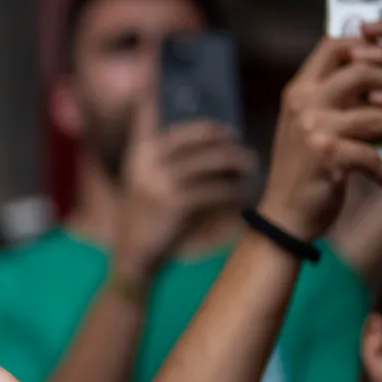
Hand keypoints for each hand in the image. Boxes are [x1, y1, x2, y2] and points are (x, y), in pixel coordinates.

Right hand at [112, 105, 257, 284]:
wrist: (132, 254)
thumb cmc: (144, 216)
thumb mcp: (143, 177)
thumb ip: (160, 151)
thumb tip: (206, 134)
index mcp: (145, 150)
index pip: (189, 127)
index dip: (214, 129)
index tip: (232, 136)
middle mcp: (151, 159)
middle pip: (205, 137)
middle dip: (231, 145)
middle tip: (248, 157)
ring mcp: (162, 180)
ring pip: (215, 160)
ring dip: (239, 164)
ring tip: (250, 172)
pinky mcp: (176, 202)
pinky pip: (216, 189)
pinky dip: (233, 192)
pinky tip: (241, 198)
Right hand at [256, 37, 381, 238]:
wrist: (282, 218)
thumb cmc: (303, 171)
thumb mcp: (309, 127)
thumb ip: (331, 100)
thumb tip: (378, 77)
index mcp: (300, 89)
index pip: (334, 45)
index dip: (369, 44)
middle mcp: (304, 102)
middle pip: (363, 69)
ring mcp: (313, 128)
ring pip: (376, 113)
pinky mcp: (327, 157)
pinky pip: (371, 154)